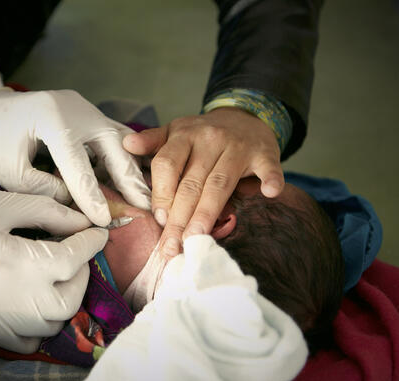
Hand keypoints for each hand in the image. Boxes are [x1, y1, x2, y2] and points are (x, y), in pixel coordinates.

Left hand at [0, 88, 150, 226]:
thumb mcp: (10, 172)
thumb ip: (45, 189)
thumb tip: (77, 206)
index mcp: (52, 117)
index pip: (78, 163)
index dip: (92, 195)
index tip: (104, 221)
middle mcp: (75, 107)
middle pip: (112, 145)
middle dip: (129, 179)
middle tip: (146, 207)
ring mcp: (84, 107)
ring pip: (118, 139)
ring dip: (131, 168)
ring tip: (145, 197)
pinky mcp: (86, 113)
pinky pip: (111, 136)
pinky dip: (123, 157)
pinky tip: (132, 180)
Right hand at [0, 189, 107, 352]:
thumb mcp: (3, 204)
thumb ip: (49, 214)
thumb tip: (82, 224)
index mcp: (14, 262)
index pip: (73, 259)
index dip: (91, 243)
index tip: (98, 233)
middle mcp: (9, 300)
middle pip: (70, 300)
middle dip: (82, 275)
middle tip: (76, 255)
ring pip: (53, 324)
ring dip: (65, 299)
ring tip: (58, 276)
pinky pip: (29, 342)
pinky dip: (42, 326)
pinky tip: (35, 302)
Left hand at [123, 107, 284, 258]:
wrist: (244, 117)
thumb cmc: (204, 135)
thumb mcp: (175, 132)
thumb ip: (153, 141)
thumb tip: (127, 145)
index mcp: (184, 135)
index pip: (168, 166)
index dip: (163, 194)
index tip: (160, 222)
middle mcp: (210, 139)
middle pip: (191, 183)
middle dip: (180, 218)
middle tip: (172, 247)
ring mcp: (238, 146)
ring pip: (220, 184)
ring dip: (208, 213)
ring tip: (197, 239)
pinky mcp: (264, 153)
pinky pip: (268, 167)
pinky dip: (271, 179)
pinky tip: (269, 193)